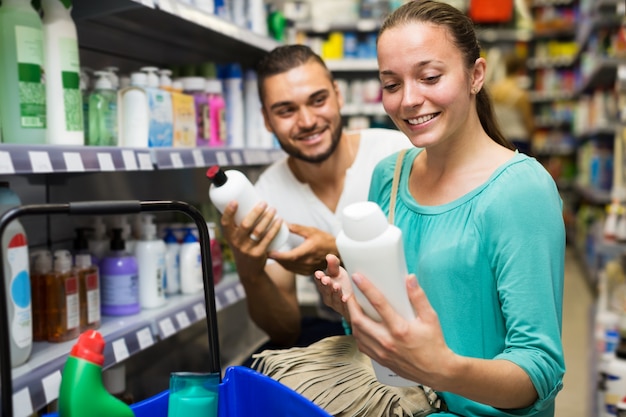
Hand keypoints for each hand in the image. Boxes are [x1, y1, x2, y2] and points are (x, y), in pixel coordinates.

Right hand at [220, 200, 283, 277]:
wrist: (248, 268)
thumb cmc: (243, 244)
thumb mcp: (236, 235)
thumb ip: (238, 221)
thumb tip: (246, 197)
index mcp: (229, 235)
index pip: (225, 223)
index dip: (229, 212)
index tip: (235, 201)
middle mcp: (236, 243)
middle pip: (246, 225)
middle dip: (256, 212)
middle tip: (264, 202)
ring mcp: (247, 249)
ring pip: (258, 231)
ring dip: (267, 218)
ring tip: (273, 209)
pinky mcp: (258, 254)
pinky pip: (268, 239)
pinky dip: (274, 228)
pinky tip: (280, 221)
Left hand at [267, 224, 338, 275]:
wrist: (338, 252)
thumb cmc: (326, 240)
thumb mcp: (312, 231)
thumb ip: (297, 228)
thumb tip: (284, 223)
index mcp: (308, 251)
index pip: (290, 256)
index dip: (278, 256)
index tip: (268, 252)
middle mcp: (307, 262)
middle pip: (287, 263)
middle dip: (275, 258)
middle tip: (265, 251)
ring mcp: (308, 269)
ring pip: (289, 268)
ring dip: (280, 262)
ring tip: (271, 255)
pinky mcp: (308, 272)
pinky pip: (294, 270)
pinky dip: (286, 266)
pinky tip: (282, 260)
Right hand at [313, 254, 350, 318]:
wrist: (356, 301)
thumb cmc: (344, 284)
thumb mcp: (338, 273)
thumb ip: (334, 265)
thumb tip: (329, 256)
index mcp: (324, 285)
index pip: (319, 281)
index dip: (318, 278)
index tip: (318, 273)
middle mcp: (328, 295)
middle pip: (325, 290)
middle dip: (326, 285)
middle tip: (326, 279)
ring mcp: (335, 304)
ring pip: (334, 299)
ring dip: (335, 292)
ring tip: (337, 286)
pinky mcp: (345, 310)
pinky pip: (344, 307)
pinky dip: (344, 302)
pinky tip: (345, 298)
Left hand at [345, 272, 454, 388]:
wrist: (435, 371)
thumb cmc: (433, 344)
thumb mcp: (430, 318)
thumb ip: (419, 297)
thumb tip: (409, 278)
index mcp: (400, 329)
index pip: (378, 304)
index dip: (366, 288)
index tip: (357, 277)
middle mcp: (387, 341)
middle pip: (359, 320)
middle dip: (351, 304)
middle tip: (350, 293)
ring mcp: (382, 352)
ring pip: (357, 333)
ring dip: (352, 318)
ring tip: (353, 307)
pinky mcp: (380, 359)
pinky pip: (362, 345)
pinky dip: (357, 333)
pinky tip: (359, 326)